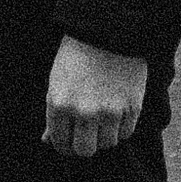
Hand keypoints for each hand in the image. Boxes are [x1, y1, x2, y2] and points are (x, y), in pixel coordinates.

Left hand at [44, 37, 148, 160]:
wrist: (108, 30)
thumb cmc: (76, 55)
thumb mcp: (57, 82)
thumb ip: (53, 115)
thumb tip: (47, 141)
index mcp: (60, 105)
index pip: (61, 144)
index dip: (65, 145)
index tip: (70, 140)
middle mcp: (84, 112)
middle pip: (85, 151)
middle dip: (84, 144)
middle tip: (86, 134)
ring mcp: (110, 111)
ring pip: (107, 144)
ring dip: (104, 135)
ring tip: (102, 117)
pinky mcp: (132, 107)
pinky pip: (126, 133)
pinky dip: (121, 127)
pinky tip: (117, 111)